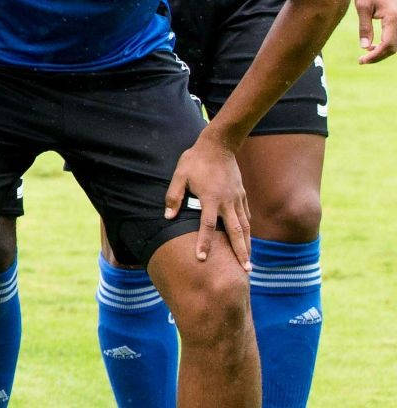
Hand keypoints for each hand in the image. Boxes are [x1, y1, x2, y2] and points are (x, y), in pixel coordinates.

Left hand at [165, 134, 249, 269]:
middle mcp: (227, 202)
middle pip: (236, 232)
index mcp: (211, 198)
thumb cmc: (195, 161)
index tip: (202, 258)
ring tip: (249, 261)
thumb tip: (168, 216)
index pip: (207, 225)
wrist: (218, 145)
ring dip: (247, 244)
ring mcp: (237, 199)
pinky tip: (247, 238)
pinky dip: (247, 229)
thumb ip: (174, 196)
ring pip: (245, 226)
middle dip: (240, 252)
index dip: (204, 242)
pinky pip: (246, 216)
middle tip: (245, 270)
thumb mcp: (179, 175)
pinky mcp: (242, 195)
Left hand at [354, 0, 395, 63]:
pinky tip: (374, 45)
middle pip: (394, 46)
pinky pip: (396, 36)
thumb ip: (364, 28)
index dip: (376, 55)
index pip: (388, 44)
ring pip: (396, 43)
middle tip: (362, 60)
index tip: (362, 61)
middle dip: (379, 55)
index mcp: (393, 17)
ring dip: (383, 50)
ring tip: (366, 53)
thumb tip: (365, 47)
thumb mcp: (362, 7)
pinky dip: (387, 43)